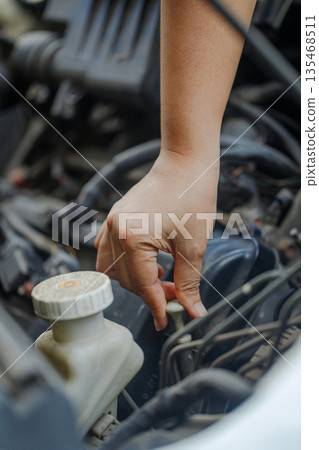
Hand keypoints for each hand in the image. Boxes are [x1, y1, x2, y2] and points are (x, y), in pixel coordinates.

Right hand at [95, 149, 218, 329]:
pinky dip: (123, 263)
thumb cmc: (193, 195)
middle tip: (176, 296)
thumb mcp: (194, 245)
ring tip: (161, 278)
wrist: (186, 163)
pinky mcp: (114, 217)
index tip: (165, 321)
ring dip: (134, 280)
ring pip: (111, 268)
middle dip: (150, 293)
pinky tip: (146, 263)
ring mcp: (111, 222)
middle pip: (126, 280)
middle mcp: (115, 230)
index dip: (157, 307)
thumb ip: (189, 282)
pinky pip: (107, 249)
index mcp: (133, 237)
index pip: (142, 285)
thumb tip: (192, 310)